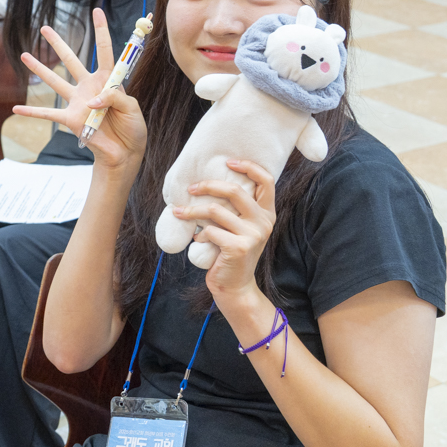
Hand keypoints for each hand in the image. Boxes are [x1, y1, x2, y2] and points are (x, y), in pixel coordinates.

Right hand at [11, 11, 146, 172]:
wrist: (124, 152)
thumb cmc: (132, 128)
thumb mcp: (131, 108)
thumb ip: (115, 97)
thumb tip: (91, 99)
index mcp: (108, 80)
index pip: (105, 51)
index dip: (102, 31)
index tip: (97, 11)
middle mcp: (89, 87)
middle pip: (72, 60)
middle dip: (58, 43)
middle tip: (44, 28)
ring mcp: (78, 102)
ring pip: (55, 82)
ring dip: (39, 69)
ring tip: (24, 55)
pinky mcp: (71, 119)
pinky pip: (48, 115)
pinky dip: (32, 113)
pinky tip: (16, 109)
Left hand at [171, 159, 276, 303]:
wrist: (235, 286)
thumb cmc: (231, 252)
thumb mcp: (240, 228)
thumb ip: (235, 209)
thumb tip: (209, 182)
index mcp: (267, 214)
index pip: (266, 181)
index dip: (249, 167)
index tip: (229, 161)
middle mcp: (264, 222)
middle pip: (234, 191)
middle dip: (208, 185)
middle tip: (191, 188)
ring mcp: (253, 235)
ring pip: (215, 210)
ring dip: (192, 211)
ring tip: (179, 212)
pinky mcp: (239, 248)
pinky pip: (210, 231)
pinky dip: (199, 234)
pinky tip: (197, 240)